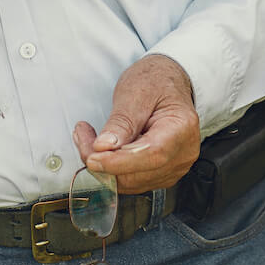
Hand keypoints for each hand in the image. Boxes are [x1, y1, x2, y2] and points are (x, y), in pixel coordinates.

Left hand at [71, 55, 200, 193]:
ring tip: (88, 138)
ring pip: (130, 182)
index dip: (120, 161)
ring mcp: (174, 167)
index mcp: (182, 128)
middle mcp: (183, 153)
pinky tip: (102, 149)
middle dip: (104, 162)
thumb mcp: (136, 92)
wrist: (166, 84)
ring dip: (103, 167)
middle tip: (81, 137)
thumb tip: (103, 147)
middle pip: (139, 173)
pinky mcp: (161, 174)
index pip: (153, 154)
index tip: (92, 156)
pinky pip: (131, 181)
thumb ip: (121, 122)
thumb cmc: (155, 82)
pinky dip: (111, 169)